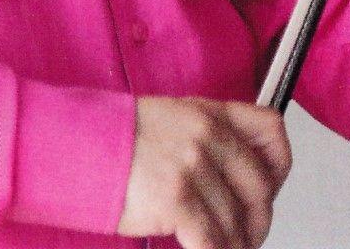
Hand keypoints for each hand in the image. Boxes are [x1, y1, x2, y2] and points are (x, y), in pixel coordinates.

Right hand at [118, 95, 292, 248]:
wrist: (72, 144)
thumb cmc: (112, 136)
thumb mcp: (171, 117)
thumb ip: (206, 135)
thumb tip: (229, 171)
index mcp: (211, 113)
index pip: (271, 131)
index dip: (277, 167)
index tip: (271, 188)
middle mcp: (208, 137)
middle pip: (258, 185)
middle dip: (259, 219)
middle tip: (250, 234)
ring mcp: (193, 168)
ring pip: (236, 218)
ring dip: (237, 243)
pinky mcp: (175, 199)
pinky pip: (210, 238)